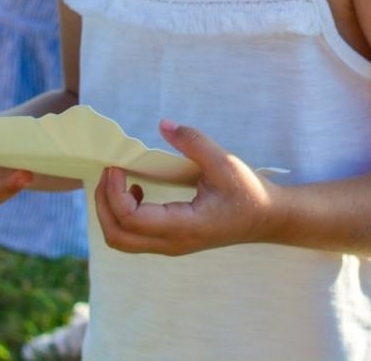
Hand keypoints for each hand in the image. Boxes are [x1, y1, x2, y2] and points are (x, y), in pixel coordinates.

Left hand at [94, 120, 276, 256]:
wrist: (268, 219)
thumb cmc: (249, 192)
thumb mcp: (224, 162)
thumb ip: (193, 142)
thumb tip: (163, 125)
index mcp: (184, 226)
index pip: (131, 219)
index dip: (113, 192)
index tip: (116, 165)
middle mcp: (172, 243)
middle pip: (117, 236)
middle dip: (102, 204)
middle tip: (108, 171)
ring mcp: (170, 246)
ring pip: (122, 240)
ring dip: (109, 211)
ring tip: (117, 180)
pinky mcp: (171, 241)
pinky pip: (133, 236)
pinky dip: (122, 216)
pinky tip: (136, 190)